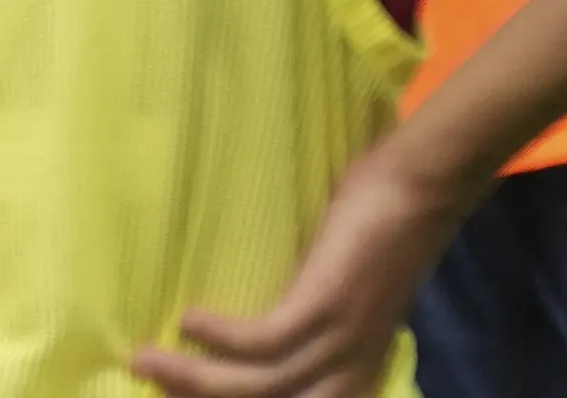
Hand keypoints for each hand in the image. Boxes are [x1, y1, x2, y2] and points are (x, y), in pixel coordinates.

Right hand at [134, 134, 468, 396]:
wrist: (420, 190)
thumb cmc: (383, 230)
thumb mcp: (356, 297)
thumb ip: (322, 319)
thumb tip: (269, 321)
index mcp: (359, 370)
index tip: (185, 397)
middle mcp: (351, 368)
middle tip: (153, 388)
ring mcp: (340, 339)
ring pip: (261, 386)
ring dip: (196, 379)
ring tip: (146, 359)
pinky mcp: (327, 304)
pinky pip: (265, 339)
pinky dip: (221, 338)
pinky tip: (187, 320)